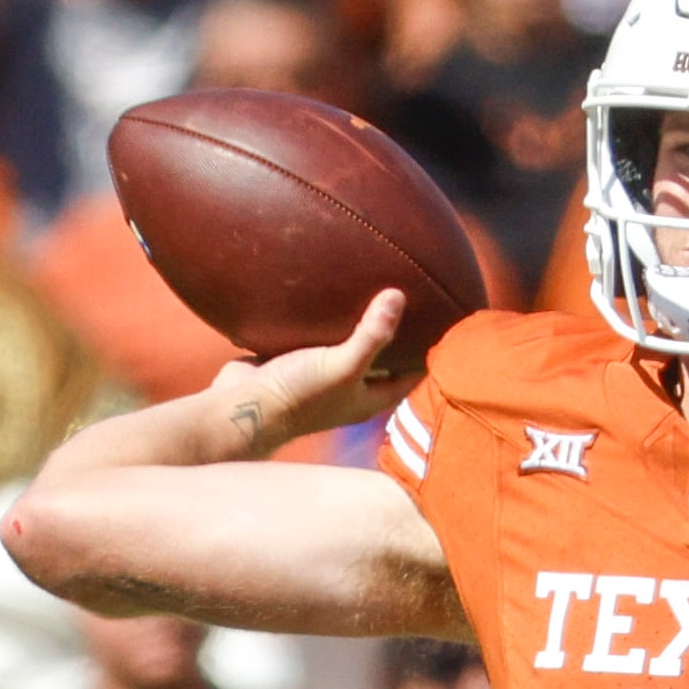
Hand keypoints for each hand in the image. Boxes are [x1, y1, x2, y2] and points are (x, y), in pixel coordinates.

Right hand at [216, 288, 413, 454]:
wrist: (239, 405)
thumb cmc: (297, 395)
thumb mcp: (342, 365)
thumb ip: (371, 335)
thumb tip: (399, 295)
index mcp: (369, 397)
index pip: (414, 374)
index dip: (432, 352)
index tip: (449, 320)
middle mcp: (349, 387)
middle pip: (384, 357)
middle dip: (399, 332)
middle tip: (418, 293)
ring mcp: (322, 374)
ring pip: (350, 344)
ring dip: (362, 322)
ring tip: (380, 284)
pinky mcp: (296, 360)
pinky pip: (319, 335)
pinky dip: (328, 318)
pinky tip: (334, 290)